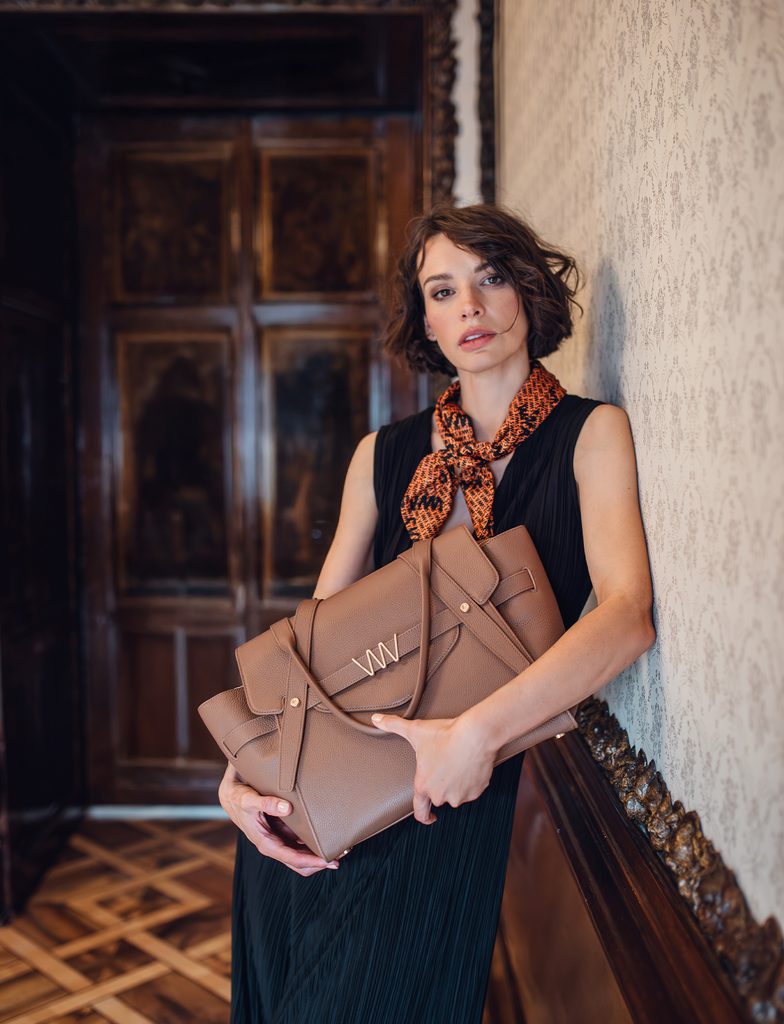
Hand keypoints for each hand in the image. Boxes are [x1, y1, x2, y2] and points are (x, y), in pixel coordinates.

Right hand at [218, 762, 340, 875]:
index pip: (292, 858)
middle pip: (300, 863)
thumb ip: (267, 803)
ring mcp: (280, 839)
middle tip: (341, 855)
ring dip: (320, 854)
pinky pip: (301, 842)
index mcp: (266, 843)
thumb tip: (287, 808)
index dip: (311, 861)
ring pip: (303, 854)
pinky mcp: (284, 830)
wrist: (232, 794)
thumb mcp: (249, 800)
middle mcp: (275, 845)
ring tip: (342, 848)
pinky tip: (328, 837)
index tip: (328, 860)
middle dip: (320, 862)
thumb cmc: (239, 798)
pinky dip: (314, 842)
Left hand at [371, 713, 495, 824]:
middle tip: (446, 765)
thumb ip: (393, 725)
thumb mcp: (415, 730)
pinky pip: (473, 789)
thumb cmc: (445, 735)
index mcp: (423, 785)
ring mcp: (459, 795)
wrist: (474, 735)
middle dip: (443, 784)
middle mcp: (440, 795)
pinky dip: (472, 781)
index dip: (424, 816)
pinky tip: (470, 766)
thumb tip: (376, 719)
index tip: (428, 816)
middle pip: (440, 796)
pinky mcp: (476, 791)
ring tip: (458, 762)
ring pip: (457, 793)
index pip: (420, 810)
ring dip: (457, 783)